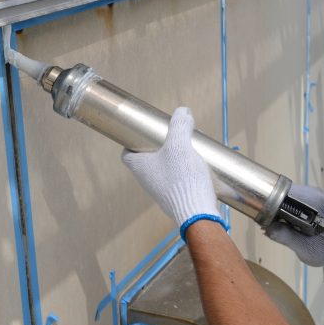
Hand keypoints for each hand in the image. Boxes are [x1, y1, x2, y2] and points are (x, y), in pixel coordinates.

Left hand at [122, 107, 224, 238]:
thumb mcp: (180, 145)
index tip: (142, 132)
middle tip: (172, 136)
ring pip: (162, 170)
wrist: (197, 213)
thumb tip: (182, 111)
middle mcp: (146, 180)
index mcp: (139, 166)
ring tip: (189, 149)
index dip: (131, 141)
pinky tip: (197, 167)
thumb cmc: (182, 178)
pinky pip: (176, 180)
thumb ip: (180, 126)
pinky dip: (183, 172)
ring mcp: (160, 191)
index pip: (126, 152)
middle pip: (146, 159)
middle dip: (158, 146)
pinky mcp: (175, 198)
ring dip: (173, 159)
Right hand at [266, 184, 323, 271]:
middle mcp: (312, 193)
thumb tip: (267, 227)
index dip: (269, 203)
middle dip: (271, 207)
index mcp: (314, 202)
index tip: (263, 217)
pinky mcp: (308, 198)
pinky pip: (288, 198)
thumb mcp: (305, 248)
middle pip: (281, 192)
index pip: (283, 193)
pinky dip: (282, 209)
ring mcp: (311, 194)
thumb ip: (287, 237)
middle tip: (268, 224)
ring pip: (283, 195)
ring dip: (275, 208)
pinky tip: (283, 221)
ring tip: (276, 224)